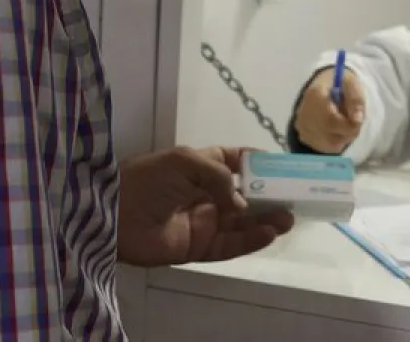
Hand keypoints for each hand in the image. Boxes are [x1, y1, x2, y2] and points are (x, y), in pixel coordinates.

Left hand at [116, 146, 293, 266]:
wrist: (115, 214)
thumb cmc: (148, 178)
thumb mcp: (185, 161)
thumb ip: (219, 175)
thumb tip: (243, 200)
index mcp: (200, 167)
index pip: (235, 162)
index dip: (257, 163)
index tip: (282, 166)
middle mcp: (205, 194)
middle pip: (245, 197)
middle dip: (269, 197)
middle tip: (293, 198)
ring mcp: (203, 222)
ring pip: (242, 224)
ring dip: (265, 221)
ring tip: (288, 218)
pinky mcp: (199, 248)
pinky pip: (230, 246)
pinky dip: (250, 241)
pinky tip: (269, 234)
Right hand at [292, 67, 365, 153]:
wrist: (325, 85)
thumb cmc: (340, 84)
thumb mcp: (352, 84)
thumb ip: (356, 100)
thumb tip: (357, 119)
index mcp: (315, 95)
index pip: (330, 120)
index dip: (348, 126)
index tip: (358, 121)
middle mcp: (304, 112)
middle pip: (330, 135)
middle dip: (348, 133)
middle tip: (354, 124)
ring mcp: (302, 126)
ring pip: (328, 143)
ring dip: (342, 138)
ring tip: (345, 125)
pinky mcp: (303, 135)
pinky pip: (324, 147)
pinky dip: (335, 142)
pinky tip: (336, 130)